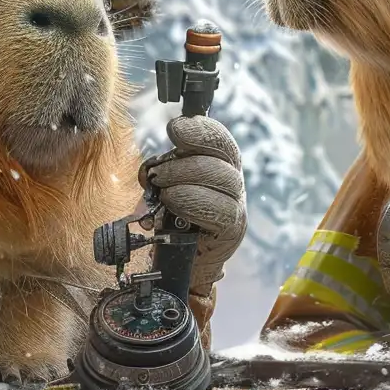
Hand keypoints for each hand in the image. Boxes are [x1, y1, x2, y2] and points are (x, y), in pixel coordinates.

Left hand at [141, 115, 246, 289]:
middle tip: (157, 176)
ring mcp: (237, 204)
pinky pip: (220, 208)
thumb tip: (152, 169)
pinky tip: (175, 205)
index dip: (198, 129)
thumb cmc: (172, 218)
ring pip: (221, 177)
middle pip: (219, 155)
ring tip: (163, 193)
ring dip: (183, 181)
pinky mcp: (234, 228)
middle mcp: (233, 180)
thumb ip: (162, 170)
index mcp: (218, 163)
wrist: (182, 260)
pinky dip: (192, 202)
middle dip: (182, 160)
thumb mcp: (163, 186)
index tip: (174, 130)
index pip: (218, 138)